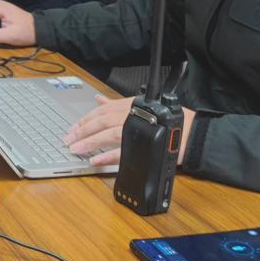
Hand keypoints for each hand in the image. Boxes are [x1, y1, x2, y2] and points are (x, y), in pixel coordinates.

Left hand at [64, 96, 196, 165]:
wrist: (192, 131)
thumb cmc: (167, 119)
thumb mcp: (141, 106)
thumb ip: (116, 104)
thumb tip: (98, 100)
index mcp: (129, 104)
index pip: (101, 111)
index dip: (84, 120)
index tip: (72, 128)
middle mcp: (132, 114)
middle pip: (100, 122)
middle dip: (81, 131)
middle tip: (68, 140)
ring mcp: (138, 129)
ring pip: (108, 135)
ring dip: (90, 143)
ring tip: (76, 150)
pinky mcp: (146, 144)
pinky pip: (123, 151)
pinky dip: (108, 156)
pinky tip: (96, 160)